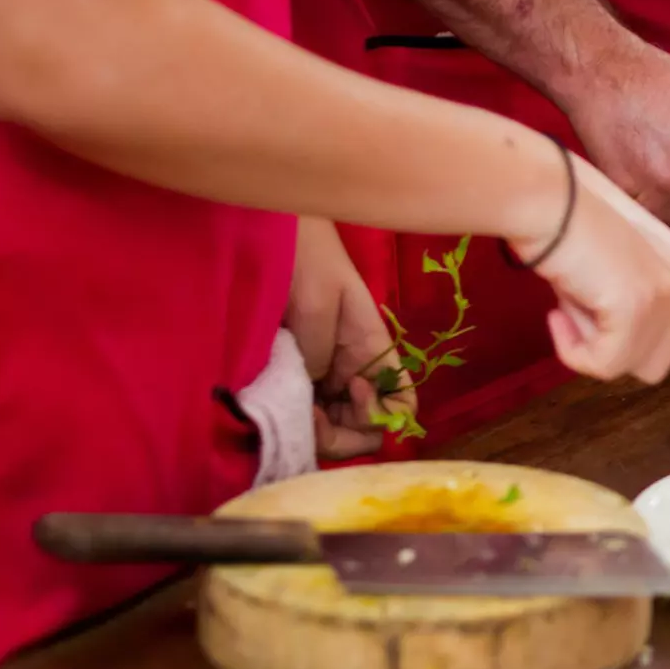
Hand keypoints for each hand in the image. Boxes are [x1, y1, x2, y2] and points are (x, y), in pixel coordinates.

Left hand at [285, 217, 412, 459]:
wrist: (269, 232)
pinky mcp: (292, 376)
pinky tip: (274, 404)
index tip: (350, 394)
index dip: (383, 417)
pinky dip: (292, 421)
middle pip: (364, 430)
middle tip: (306, 416)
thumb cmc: (302, 257)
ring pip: (332, 429)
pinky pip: (301, 414)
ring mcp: (321, 378)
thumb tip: (312, 394)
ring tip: (286, 409)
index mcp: (372, 353)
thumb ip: (318, 353)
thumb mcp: (316, 302)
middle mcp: (352, 373)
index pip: (401, 405)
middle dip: (340, 436)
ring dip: (313, 432)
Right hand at [517, 158, 669, 384]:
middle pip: (653, 362)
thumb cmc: (568, 222)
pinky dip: (572, 344)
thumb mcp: (617, 266)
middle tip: (585, 294)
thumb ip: (637, 301)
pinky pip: (601, 361)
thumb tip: (615, 338)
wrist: (545, 192)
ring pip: (626, 364)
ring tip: (578, 288)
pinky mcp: (642, 303)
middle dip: (606, 342)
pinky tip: (565, 300)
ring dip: (587, 340)